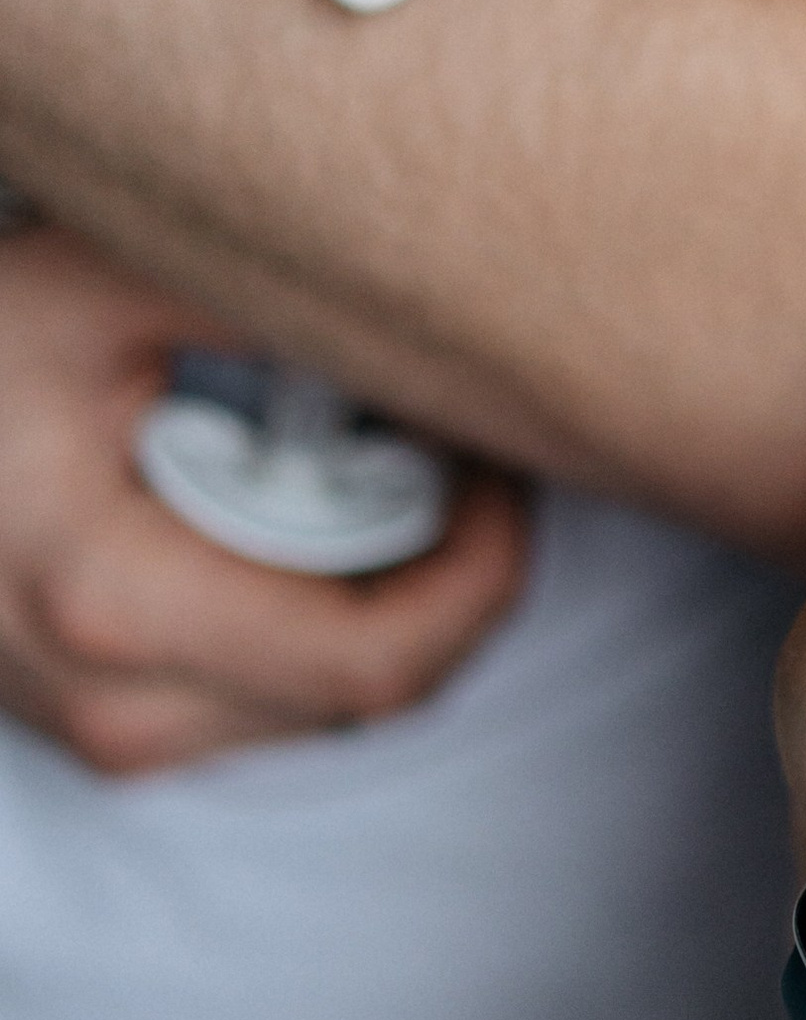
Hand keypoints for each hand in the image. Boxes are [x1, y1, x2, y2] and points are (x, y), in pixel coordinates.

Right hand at [0, 224, 528, 772]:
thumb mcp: (94, 285)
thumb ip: (253, 293)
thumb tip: (423, 295)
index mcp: (115, 602)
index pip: (375, 662)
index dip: (479, 574)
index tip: (497, 472)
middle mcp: (115, 705)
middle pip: (372, 697)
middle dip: (450, 582)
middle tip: (462, 459)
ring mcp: (108, 735)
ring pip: (330, 715)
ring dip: (395, 608)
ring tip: (392, 482)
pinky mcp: (110, 734)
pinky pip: (274, 707)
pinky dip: (328, 628)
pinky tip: (317, 530)